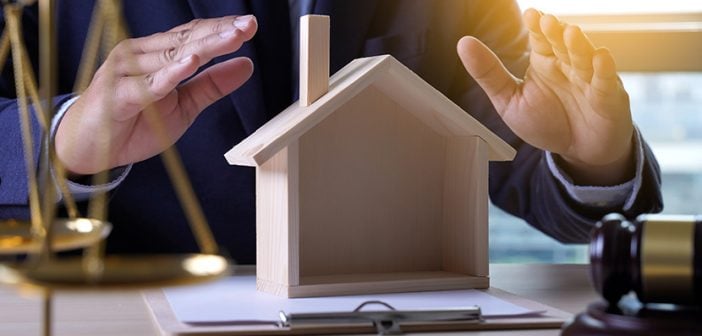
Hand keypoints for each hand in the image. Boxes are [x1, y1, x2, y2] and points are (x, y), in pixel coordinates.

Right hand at [55, 15, 257, 174]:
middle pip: (185, 40)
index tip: (250, 25)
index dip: (221, 29)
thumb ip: (212, 85)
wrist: (90, 148)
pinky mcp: (117, 94)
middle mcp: (140, 55)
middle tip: (248, 26)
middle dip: (219, 33)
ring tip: (231, 38)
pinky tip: (190, 63)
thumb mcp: (184, 105)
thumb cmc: (135, 123)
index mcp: (157, 54)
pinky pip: (148, 83)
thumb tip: (247, 64)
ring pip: (170, 56)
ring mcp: (126, 71)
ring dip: (203, 47)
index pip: (193, 34)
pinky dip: (170, 73)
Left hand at [457, 9, 633, 185]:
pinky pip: (605, 81)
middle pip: (562, 44)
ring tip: (569, 33)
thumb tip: (463, 43)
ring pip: (584, 58)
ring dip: (578, 45)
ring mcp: (589, 79)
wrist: (577, 152)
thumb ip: (489, 74)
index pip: (540, 39)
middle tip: (547, 22)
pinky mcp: (607, 98)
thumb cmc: (547, 122)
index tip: (530, 15)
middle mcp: (567, 66)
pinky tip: (600, 58)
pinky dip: (603, 69)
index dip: (537, 27)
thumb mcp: (509, 100)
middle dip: (556, 32)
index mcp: (544, 63)